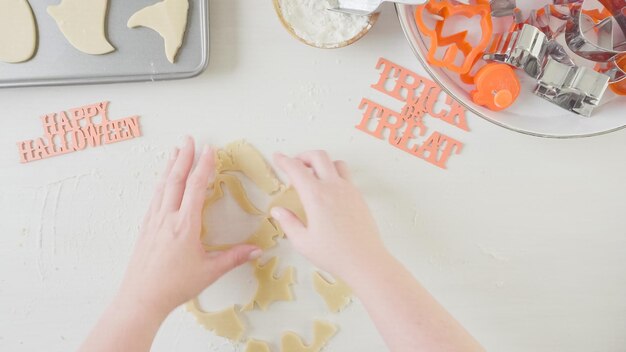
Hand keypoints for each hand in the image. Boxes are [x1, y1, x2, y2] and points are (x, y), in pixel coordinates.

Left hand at [116, 137, 260, 316]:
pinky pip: (154, 198)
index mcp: (185, 225)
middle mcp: (167, 218)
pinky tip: (161, 181)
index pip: (195, 187)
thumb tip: (256, 250)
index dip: (204, 166)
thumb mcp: (209, 271)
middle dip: (184, 157)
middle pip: (175, 179)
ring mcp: (153, 221)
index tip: (209, 149)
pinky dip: (160, 183)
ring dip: (170, 166)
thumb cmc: (173, 286)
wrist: (141, 298)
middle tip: (189, 139)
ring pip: (162, 186)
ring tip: (175, 151)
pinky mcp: (145, 228)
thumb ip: (234, 258)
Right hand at [270, 151, 388, 282]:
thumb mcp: (303, 242)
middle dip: (304, 155)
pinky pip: (346, 176)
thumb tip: (278, 211)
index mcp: (316, 196)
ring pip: (336, 162)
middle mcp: (333, 187)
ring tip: (313, 174)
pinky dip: (334, 174)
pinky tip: (329, 190)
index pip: (297, 169)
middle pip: (319, 156)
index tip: (277, 157)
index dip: (284, 161)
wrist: (365, 261)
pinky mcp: (359, 197)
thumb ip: (288, 223)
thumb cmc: (333, 254)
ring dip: (322, 162)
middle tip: (295, 164)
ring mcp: (349, 190)